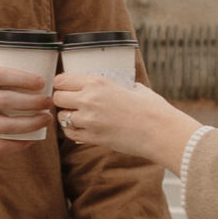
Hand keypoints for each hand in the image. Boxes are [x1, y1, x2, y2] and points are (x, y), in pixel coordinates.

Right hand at [0, 67, 53, 152]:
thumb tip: (30, 83)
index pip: (1, 76)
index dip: (23, 79)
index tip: (41, 82)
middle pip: (7, 102)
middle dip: (33, 103)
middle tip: (48, 102)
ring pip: (6, 126)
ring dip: (30, 124)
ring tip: (45, 120)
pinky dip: (16, 145)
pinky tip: (29, 141)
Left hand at [52, 73, 201, 173]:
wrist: (160, 132)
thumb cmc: (151, 109)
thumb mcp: (134, 88)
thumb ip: (118, 85)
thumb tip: (117, 85)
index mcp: (98, 82)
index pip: (62, 80)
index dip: (62, 85)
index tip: (66, 88)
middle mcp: (89, 99)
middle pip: (57, 98)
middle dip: (63, 101)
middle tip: (72, 104)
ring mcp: (89, 120)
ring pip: (61, 117)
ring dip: (68, 117)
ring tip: (79, 118)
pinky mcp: (92, 138)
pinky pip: (70, 134)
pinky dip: (73, 132)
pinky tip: (83, 129)